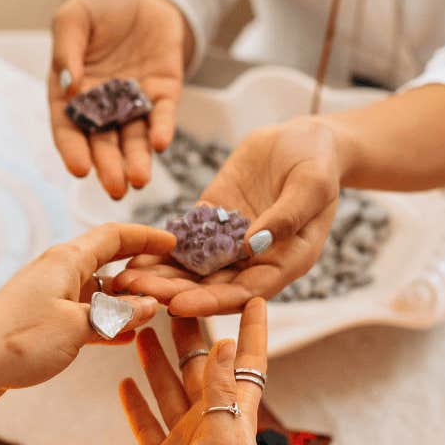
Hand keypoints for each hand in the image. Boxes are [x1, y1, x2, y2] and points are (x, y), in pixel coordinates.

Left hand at [0, 223, 175, 402]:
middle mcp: (58, 271)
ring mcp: (50, 296)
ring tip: (156, 312)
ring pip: (98, 291)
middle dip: (141, 272)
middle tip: (172, 284)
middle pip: (109, 262)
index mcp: (66, 260)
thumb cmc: (20, 341)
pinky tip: (126, 336)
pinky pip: (85, 314)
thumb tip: (149, 305)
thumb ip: (117, 316)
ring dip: (125, 301)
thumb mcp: (78, 327)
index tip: (174, 242)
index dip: (146, 237)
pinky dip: (106, 322)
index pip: (114, 236)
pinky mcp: (43, 320)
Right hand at [49, 0, 189, 198]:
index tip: (80, 169)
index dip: (73, 150)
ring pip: (134, 139)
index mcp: (71, 94)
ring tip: (139, 181)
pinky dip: (162, 130)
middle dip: (109, 167)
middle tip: (116, 188)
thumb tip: (68, 86)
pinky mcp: (161, 96)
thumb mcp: (74, 16)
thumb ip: (66, 48)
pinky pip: (162, 117)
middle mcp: (101, 107)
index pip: (68, 128)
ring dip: (137, 161)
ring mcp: (133, 104)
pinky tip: (161, 144)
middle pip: (103, 143)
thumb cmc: (100, 6)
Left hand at [113, 117, 342, 315]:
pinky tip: (130, 253)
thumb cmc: (319, 163)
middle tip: (136, 295)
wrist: (306, 140)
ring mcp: (231, 244)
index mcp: (284, 263)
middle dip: (174, 293)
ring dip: (160, 277)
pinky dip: (160, 251)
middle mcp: (255, 262)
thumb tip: (253, 245)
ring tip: (124, 279)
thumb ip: (286, 216)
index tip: (179, 305)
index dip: (212, 301)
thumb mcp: (311, 185)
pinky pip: (184, 242)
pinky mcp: (212, 222)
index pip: (245, 293)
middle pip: (212, 288)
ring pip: (192, 270)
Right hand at [119, 298, 266, 444]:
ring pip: (168, 390)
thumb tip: (225, 343)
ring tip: (142, 329)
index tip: (254, 297)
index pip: (248, 363)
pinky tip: (124, 383)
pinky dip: (136, 404)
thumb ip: (223, 392)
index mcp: (237, 416)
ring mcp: (186, 441)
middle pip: (200, 368)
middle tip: (173, 298)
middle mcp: (212, 423)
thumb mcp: (224, 440)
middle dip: (190, 334)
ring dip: (157, 361)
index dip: (252, 330)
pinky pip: (146, 424)